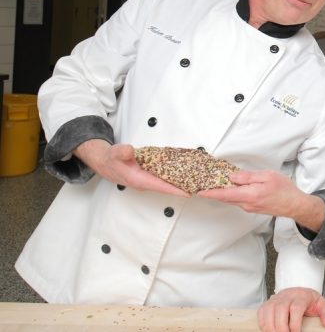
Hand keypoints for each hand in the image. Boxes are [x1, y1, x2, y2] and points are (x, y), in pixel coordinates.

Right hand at [74, 139, 188, 196]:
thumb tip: (129, 151)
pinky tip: (184, 174)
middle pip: (168, 187)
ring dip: (180, 183)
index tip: (190, 192)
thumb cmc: (111, 159)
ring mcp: (148, 180)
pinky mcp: (149, 176)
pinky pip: (164, 178)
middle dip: (183, 188)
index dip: (176, 189)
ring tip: (197, 182)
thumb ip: (122, 152)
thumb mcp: (115, 153)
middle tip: (200, 187)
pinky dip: (174, 177)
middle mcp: (145, 183)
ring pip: (167, 183)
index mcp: (139, 180)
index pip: (161, 186)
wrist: (104, 162)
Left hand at [198, 170, 324, 229]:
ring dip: (223, 192)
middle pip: (225, 198)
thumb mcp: (268, 176)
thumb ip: (248, 176)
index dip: (210, 193)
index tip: (198, 191)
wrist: (294, 205)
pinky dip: (232, 194)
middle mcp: (247, 204)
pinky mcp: (252, 207)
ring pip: (231, 199)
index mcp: (249, 195)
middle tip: (203, 183)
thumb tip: (232, 177)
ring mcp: (249, 207)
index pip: (224, 194)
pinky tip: (232, 187)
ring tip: (215, 183)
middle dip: (213, 191)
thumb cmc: (284, 190)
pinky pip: (238, 200)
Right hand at [257, 287, 324, 331]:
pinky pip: (261, 313)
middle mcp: (286, 296)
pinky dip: (263, 324)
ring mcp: (275, 299)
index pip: (296, 308)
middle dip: (281, 327)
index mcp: (300, 296)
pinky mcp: (267, 304)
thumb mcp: (320, 304)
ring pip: (269, 311)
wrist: (298, 292)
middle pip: (280, 310)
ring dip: (270, 327)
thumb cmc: (308, 301)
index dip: (295, 323)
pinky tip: (269, 331)